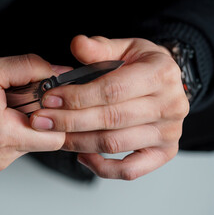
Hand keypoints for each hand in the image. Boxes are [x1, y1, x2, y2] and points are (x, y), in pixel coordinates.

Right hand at [0, 54, 65, 174]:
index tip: (44, 97)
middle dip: (36, 116)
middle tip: (14, 98)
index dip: (56, 113)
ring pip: (25, 145)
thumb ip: (28, 69)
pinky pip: (8, 151)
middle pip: (41, 140)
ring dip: (19, 124)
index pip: (55, 135)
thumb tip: (57, 72)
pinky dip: (6, 134)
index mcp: (0, 134)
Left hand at [30, 35, 189, 179]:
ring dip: (78, 142)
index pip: (112, 90)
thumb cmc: (143, 66)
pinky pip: (130, 170)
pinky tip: (82, 155)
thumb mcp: (126, 48)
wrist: (167, 84)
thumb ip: (100, 49)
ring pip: (114, 144)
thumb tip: (77, 44)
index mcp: (161, 74)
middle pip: (111, 119)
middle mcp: (170, 105)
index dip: (77, 96)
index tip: (50, 98)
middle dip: (70, 121)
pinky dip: (102, 168)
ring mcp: (169, 133)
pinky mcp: (164, 153)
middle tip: (42, 120)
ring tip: (55, 135)